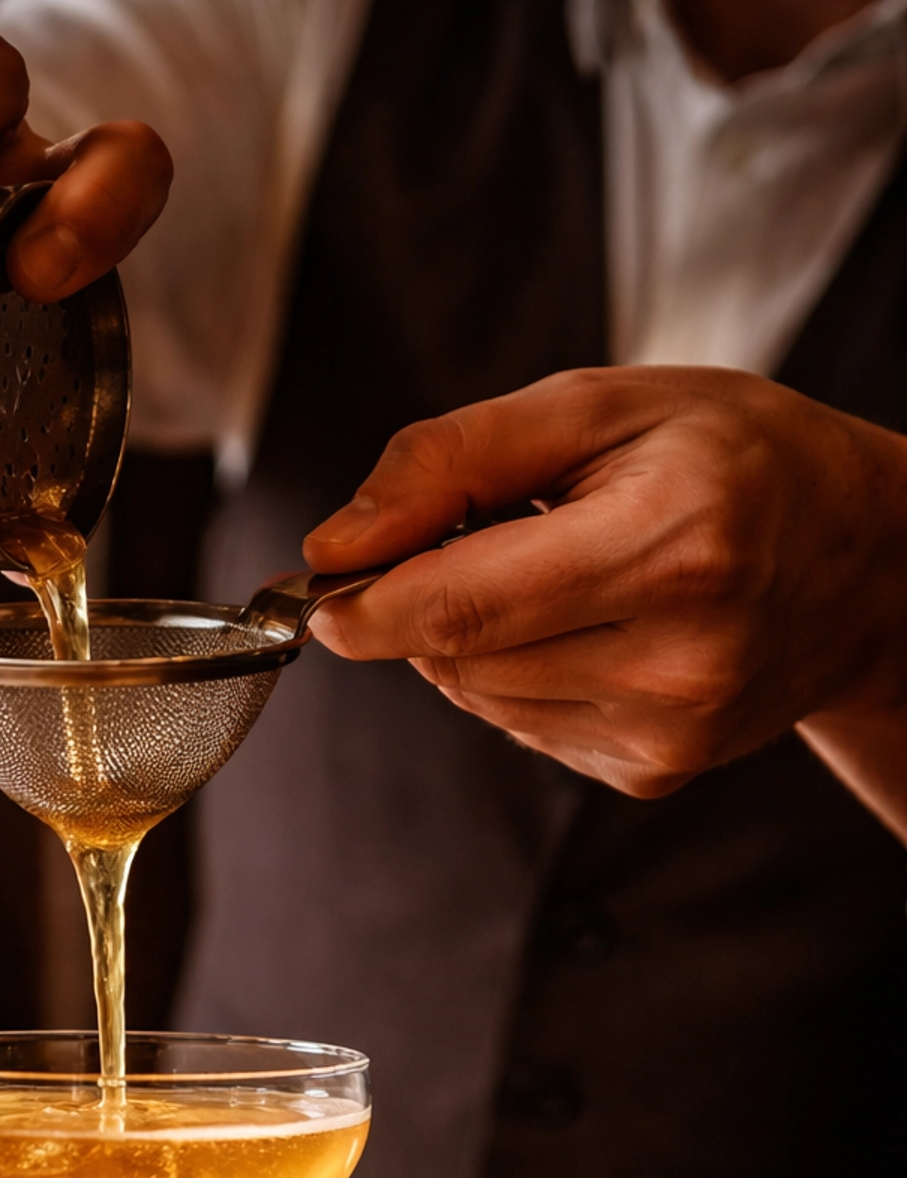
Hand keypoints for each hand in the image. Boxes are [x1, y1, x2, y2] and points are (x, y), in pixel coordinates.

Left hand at [302, 368, 906, 817]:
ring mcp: (669, 730)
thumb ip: (452, 461)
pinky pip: (521, 727)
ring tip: (557, 574)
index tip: (325, 587)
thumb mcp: (602, 405)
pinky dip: (520, 676)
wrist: (864, 561)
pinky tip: (589, 628)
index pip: (462, 608)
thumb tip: (336, 544)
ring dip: (474, 639)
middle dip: (427, 602)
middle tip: (486, 535)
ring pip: (479, 698)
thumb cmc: (737, 461)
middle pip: (458, 658)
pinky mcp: (654, 771)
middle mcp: (677, 657)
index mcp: (672, 543)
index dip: (368, 605)